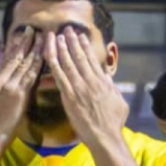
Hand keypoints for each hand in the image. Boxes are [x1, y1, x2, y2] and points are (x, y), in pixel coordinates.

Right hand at [0, 27, 44, 145]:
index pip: (6, 59)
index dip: (14, 46)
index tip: (21, 35)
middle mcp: (1, 80)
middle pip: (16, 57)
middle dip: (25, 43)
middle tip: (33, 29)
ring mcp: (10, 86)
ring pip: (24, 64)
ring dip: (34, 49)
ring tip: (42, 37)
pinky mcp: (19, 94)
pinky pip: (31, 75)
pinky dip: (38, 64)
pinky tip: (44, 55)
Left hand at [44, 28, 128, 147]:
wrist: (105, 136)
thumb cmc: (112, 122)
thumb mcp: (117, 101)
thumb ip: (111, 88)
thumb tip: (108, 80)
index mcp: (103, 81)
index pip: (92, 59)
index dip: (84, 47)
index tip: (80, 36)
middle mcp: (91, 80)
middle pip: (79, 56)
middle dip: (72, 41)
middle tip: (66, 29)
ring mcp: (80, 87)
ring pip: (68, 62)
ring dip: (62, 47)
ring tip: (57, 35)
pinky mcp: (70, 96)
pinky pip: (59, 76)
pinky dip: (53, 62)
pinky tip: (48, 53)